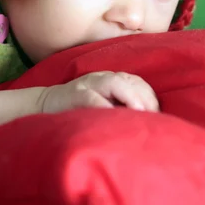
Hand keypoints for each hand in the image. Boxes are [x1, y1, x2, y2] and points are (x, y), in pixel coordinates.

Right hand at [40, 71, 158, 113]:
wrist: (46, 104)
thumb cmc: (80, 110)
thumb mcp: (104, 106)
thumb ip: (121, 110)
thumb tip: (147, 125)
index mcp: (112, 80)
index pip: (138, 82)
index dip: (150, 97)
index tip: (158, 116)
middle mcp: (102, 78)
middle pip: (130, 81)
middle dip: (144, 98)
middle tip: (153, 118)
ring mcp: (87, 84)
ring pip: (113, 83)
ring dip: (130, 97)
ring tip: (140, 113)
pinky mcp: (74, 94)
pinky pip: (90, 96)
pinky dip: (103, 104)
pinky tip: (112, 115)